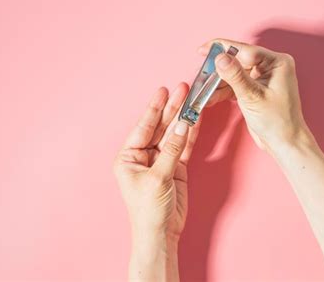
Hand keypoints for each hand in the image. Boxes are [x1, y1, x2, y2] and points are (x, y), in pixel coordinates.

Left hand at [113, 83, 200, 280]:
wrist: (161, 233)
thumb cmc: (149, 210)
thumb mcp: (158, 177)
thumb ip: (172, 150)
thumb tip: (184, 126)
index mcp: (128, 157)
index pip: (143, 127)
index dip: (154, 109)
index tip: (164, 91)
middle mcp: (143, 156)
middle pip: (159, 127)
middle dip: (171, 109)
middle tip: (182, 90)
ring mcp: (160, 161)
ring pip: (173, 135)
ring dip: (182, 119)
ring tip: (191, 99)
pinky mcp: (175, 168)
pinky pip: (183, 147)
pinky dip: (190, 134)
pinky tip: (195, 120)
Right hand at [201, 38, 312, 151]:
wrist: (284, 143)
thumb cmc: (277, 121)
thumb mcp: (252, 97)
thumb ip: (235, 76)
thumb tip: (220, 57)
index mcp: (277, 62)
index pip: (245, 50)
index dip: (223, 49)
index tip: (204, 50)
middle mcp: (270, 67)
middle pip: (237, 61)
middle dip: (218, 70)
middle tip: (201, 74)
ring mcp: (262, 78)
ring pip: (233, 73)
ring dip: (218, 83)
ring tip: (203, 91)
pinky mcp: (254, 89)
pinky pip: (235, 84)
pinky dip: (223, 91)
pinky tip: (210, 98)